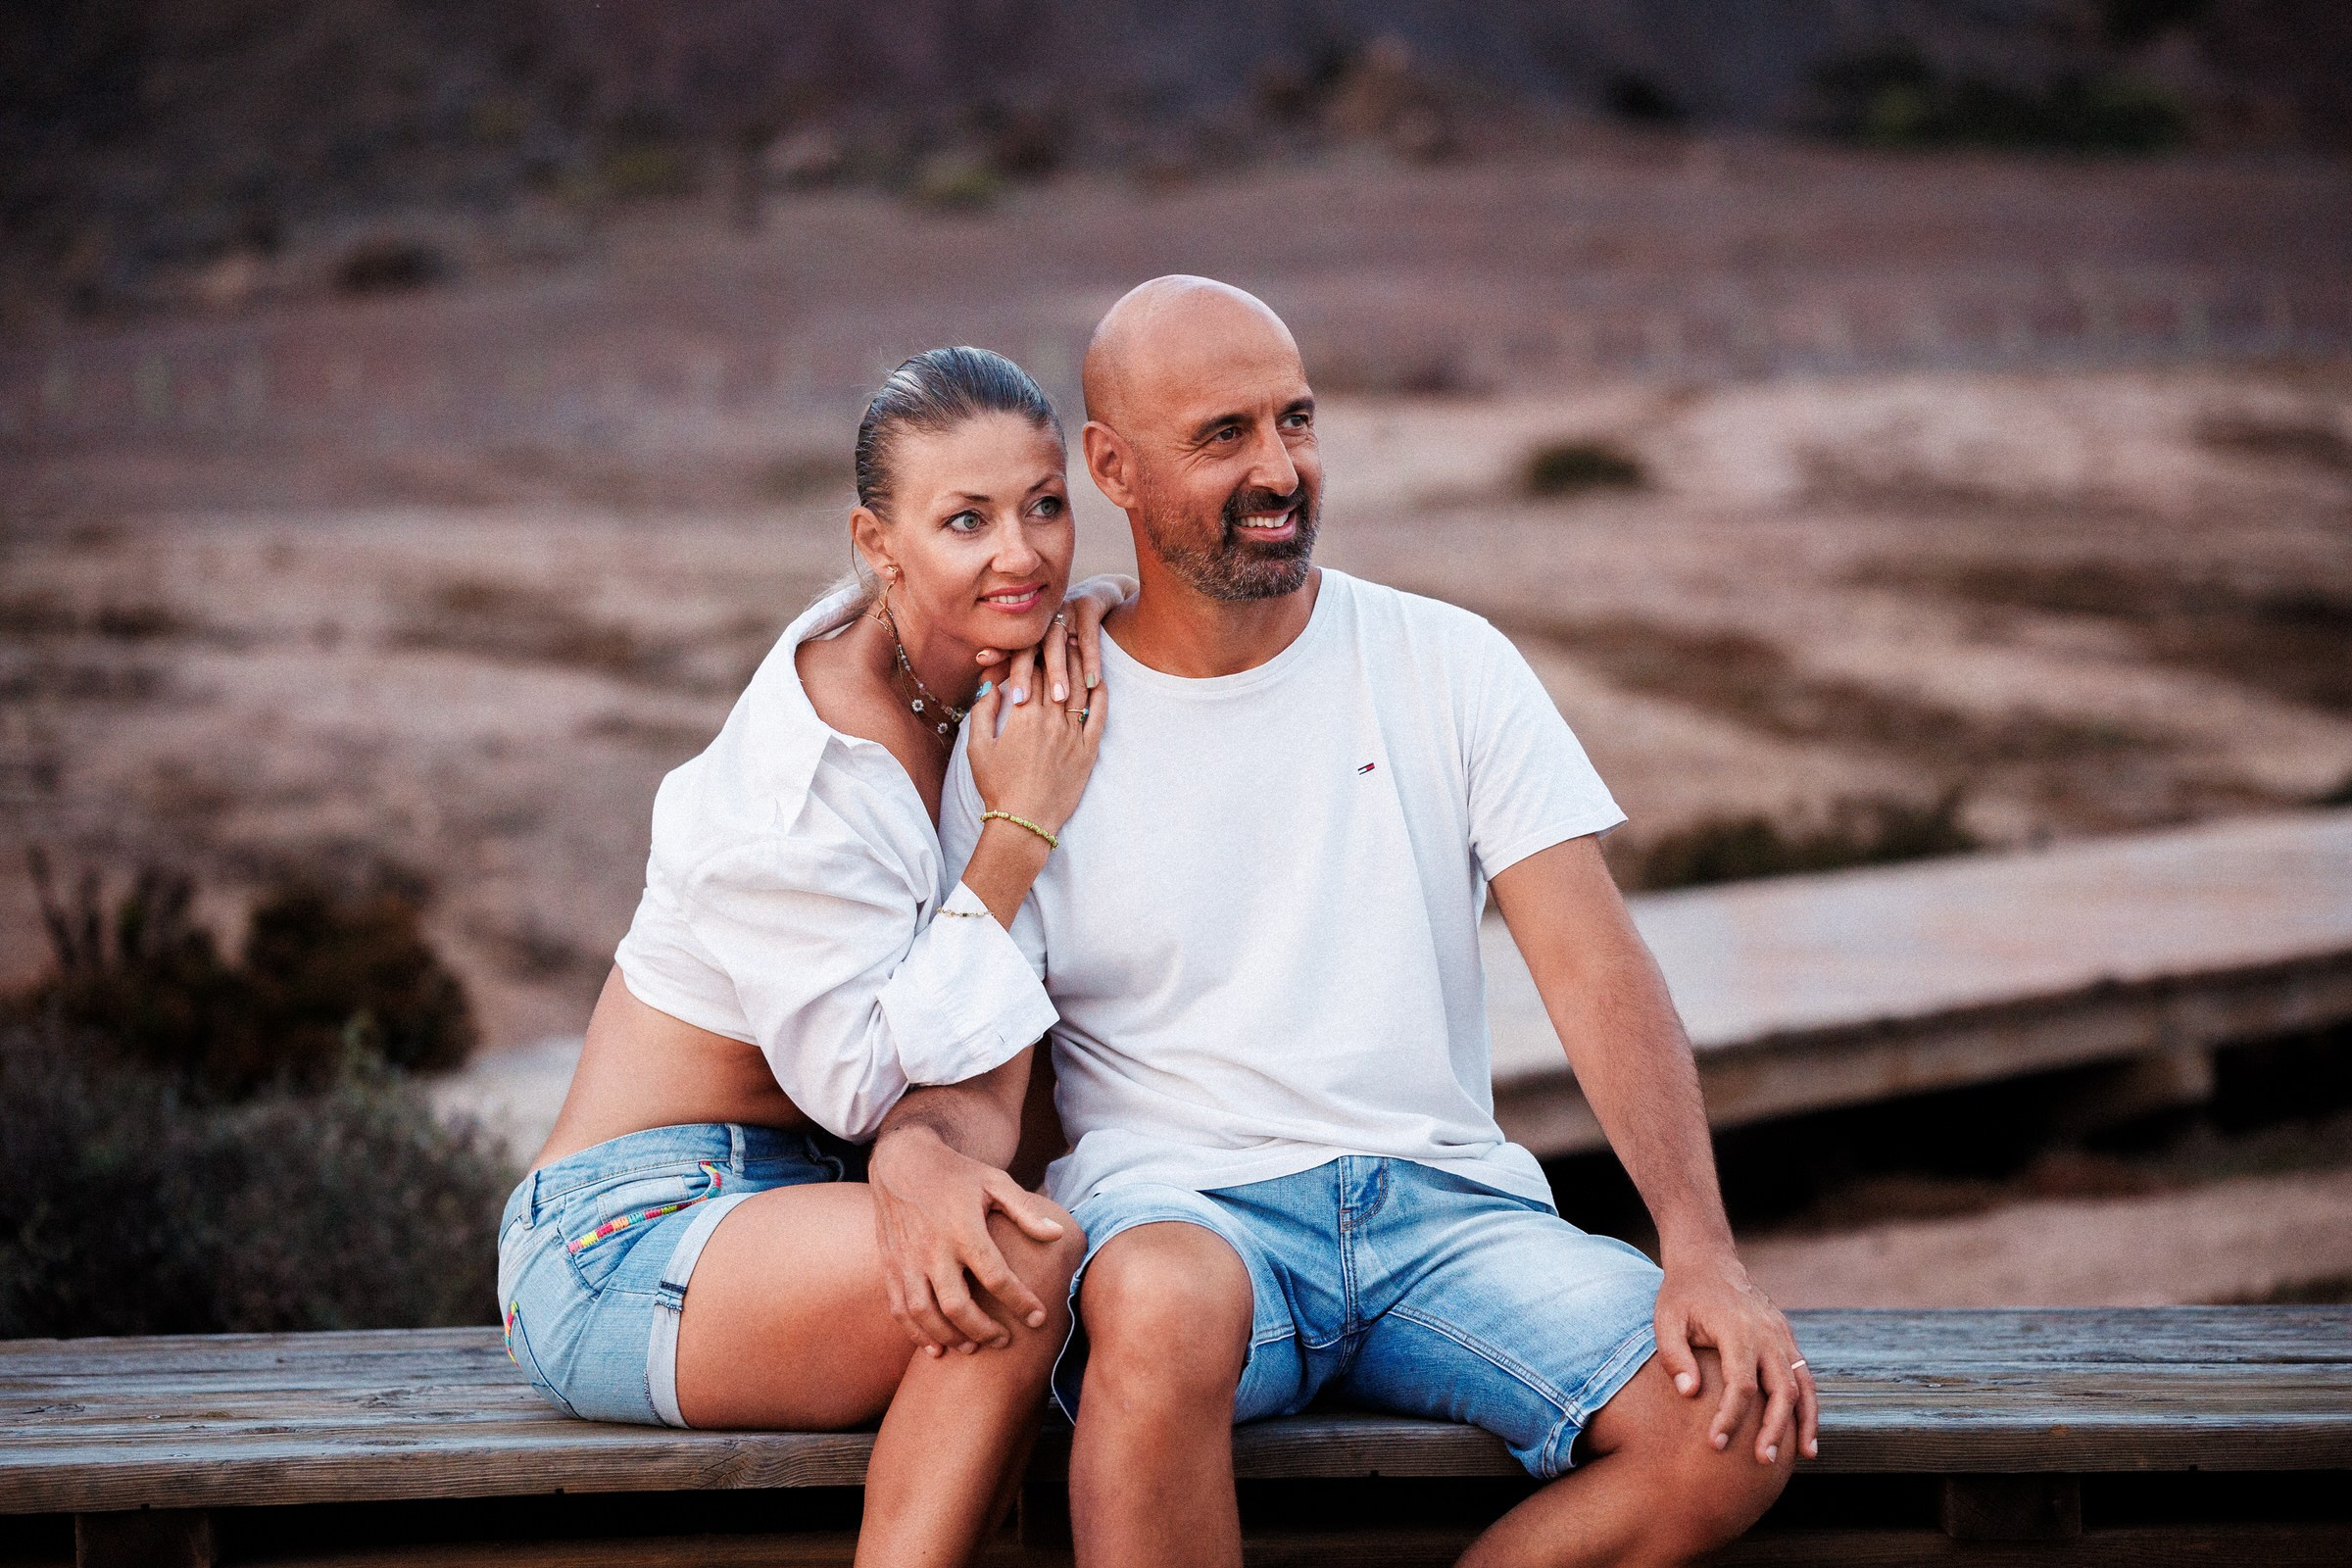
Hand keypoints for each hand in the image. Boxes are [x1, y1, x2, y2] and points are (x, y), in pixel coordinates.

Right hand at [868, 1123, 1068, 1355]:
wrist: (901, 1161)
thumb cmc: (956, 1172)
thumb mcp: (995, 1181)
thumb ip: (1026, 1211)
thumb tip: (1057, 1235)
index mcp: (963, 1229)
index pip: (996, 1277)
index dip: (1020, 1302)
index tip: (1039, 1317)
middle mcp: (932, 1248)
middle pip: (958, 1306)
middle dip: (984, 1330)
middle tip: (1004, 1341)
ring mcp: (907, 1260)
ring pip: (925, 1314)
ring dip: (950, 1337)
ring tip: (972, 1348)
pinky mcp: (890, 1265)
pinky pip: (899, 1310)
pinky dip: (916, 1334)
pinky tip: (935, 1349)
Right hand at [966, 641, 1103, 836]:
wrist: (1024, 822)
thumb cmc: (997, 786)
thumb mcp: (978, 747)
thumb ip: (983, 712)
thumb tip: (989, 684)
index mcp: (1022, 716)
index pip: (1029, 672)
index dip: (1029, 651)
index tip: (1032, 637)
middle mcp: (1050, 720)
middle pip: (1056, 673)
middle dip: (1055, 648)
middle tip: (1059, 628)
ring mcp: (1072, 734)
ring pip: (1079, 688)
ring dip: (1080, 662)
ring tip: (1079, 643)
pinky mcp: (1088, 751)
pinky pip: (1099, 716)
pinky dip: (1101, 695)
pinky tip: (1100, 679)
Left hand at [974, 574, 1131, 698]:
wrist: (1097, 594)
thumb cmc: (1063, 631)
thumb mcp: (1040, 645)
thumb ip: (1013, 665)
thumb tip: (984, 688)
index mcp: (1027, 629)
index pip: (1008, 647)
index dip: (997, 657)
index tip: (984, 676)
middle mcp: (1041, 621)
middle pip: (1028, 648)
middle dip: (1022, 673)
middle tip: (1019, 701)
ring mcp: (1063, 612)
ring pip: (1057, 643)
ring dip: (1057, 671)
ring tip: (1059, 698)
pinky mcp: (1088, 608)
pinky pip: (1088, 638)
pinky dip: (1090, 661)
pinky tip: (1092, 683)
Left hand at [1654, 1246, 1818, 1464]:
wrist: (1708, 1262)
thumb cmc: (1682, 1296)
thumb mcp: (1666, 1319)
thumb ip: (1675, 1355)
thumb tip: (1688, 1393)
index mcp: (1737, 1331)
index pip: (1741, 1384)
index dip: (1730, 1417)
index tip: (1716, 1444)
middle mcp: (1767, 1335)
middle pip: (1781, 1389)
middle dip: (1773, 1428)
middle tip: (1762, 1461)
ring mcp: (1781, 1336)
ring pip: (1802, 1385)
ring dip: (1804, 1422)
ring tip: (1803, 1456)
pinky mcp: (1787, 1338)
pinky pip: (1805, 1376)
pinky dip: (1810, 1406)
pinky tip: (1806, 1434)